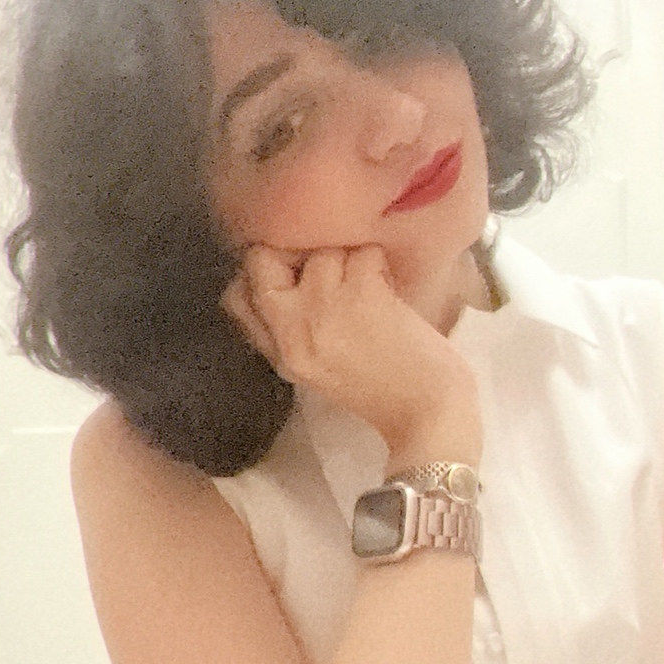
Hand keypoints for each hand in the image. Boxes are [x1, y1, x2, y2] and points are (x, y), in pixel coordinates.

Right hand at [221, 244, 479, 452]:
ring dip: (350, 262)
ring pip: (322, 250)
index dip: (261, 275)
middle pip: (265, 258)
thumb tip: (275, 279)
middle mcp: (293, 328)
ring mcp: (326, 307)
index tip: (293, 277)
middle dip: (298, 254)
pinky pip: (362, 252)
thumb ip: (288, 330)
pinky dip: (380, 266)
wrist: (427, 413)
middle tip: (334, 276)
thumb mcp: (313, 370)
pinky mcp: (363, 293)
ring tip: (371, 294)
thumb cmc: (380, 392)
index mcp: (280, 352)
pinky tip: (390, 294)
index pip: (236, 295)